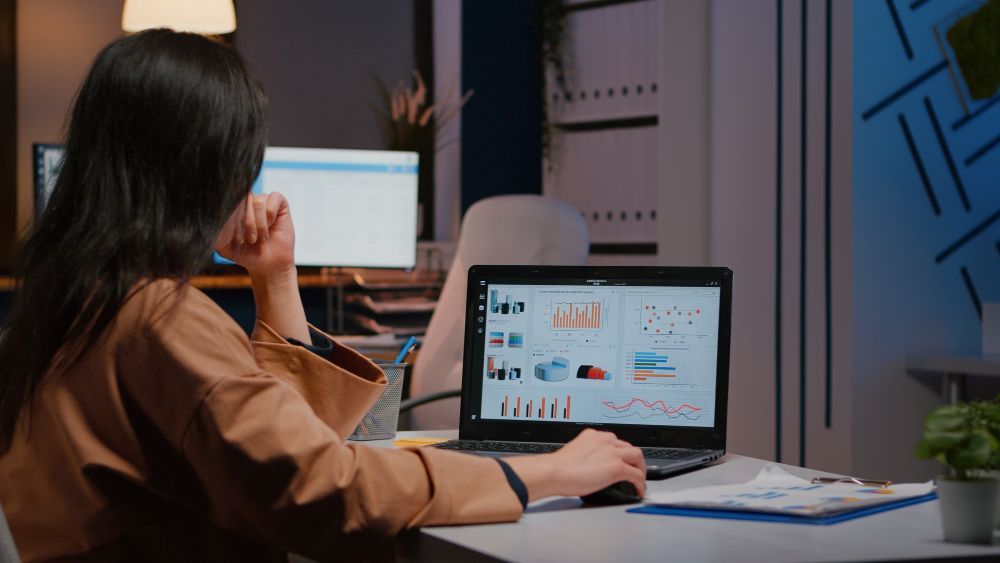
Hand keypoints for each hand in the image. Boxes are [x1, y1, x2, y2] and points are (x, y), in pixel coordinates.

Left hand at [215, 192, 294, 279]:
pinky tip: (272, 225)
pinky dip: (271, 215)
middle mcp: (248, 202)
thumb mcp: (225, 247)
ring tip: (262, 237)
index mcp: (234, 210)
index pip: (230, 201)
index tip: (239, 240)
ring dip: (260, 224)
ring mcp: (264, 201)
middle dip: (247, 223)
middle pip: (244, 200)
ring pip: (258, 202)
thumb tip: (215, 220)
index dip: (234, 219)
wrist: (269, 264)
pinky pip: (273, 199)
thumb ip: (216, 234)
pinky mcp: (279, 203)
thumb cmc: (247, 254)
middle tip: (251, 240)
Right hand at [503, 429, 646, 501]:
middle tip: (633, 469)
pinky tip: (639, 490)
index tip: (620, 460)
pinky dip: (641, 483)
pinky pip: (637, 475)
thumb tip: (591, 467)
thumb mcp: (575, 453)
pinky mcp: (617, 467)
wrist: (553, 472)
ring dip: (640, 468)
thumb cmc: (558, 468)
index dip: (621, 453)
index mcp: (593, 436)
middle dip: (632, 459)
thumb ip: (587, 454)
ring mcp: (612, 452)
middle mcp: (605, 440)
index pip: (615, 441)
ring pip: (637, 456)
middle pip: (628, 447)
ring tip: (639, 479)